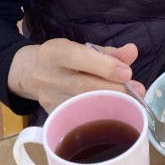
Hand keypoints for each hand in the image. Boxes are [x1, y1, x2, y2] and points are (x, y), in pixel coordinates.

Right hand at [7, 39, 143, 113]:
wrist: (28, 73)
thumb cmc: (60, 58)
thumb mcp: (80, 48)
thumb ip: (109, 53)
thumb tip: (133, 52)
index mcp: (55, 53)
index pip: (78, 58)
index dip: (103, 66)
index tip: (127, 73)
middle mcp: (49, 76)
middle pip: (82, 86)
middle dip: (112, 89)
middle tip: (136, 91)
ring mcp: (49, 98)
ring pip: (81, 104)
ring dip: (110, 104)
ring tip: (132, 102)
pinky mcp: (52, 115)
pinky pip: (79, 116)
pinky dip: (99, 114)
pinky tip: (115, 112)